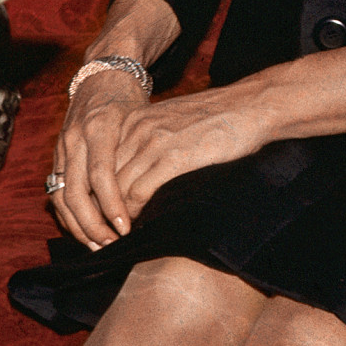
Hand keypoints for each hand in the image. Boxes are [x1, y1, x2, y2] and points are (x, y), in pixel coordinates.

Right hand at [50, 71, 148, 248]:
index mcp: (98, 127)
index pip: (100, 176)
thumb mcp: (141, 120)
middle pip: (74, 194)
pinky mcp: (57, 154)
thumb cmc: (129, 99)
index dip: (112, 206)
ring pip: (61, 197)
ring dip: (78, 227)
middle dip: (92, 226)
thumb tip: (152, 197)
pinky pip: (57, 192)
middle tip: (112, 247)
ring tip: (99, 247)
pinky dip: (68, 215)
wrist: (102, 74)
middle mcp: (75, 138)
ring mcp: (62, 147)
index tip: (125, 230)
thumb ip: (141, 154)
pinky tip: (85, 231)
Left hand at [110, 87, 268, 221]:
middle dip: (99, 207)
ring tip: (113, 238)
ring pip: (116, 187)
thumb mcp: (170, 123)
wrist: (249, 107)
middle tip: (100, 233)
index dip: (96, 190)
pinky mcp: (174, 159)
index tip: (97, 213)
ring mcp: (154, 143)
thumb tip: (134, 173)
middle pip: (102, 176)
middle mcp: (137, 129)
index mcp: (133, 120)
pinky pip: (138, 192)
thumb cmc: (215, 119)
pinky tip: (134, 229)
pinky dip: (131, 214)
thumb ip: (147, 142)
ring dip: (112, 216)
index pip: (100, 161)